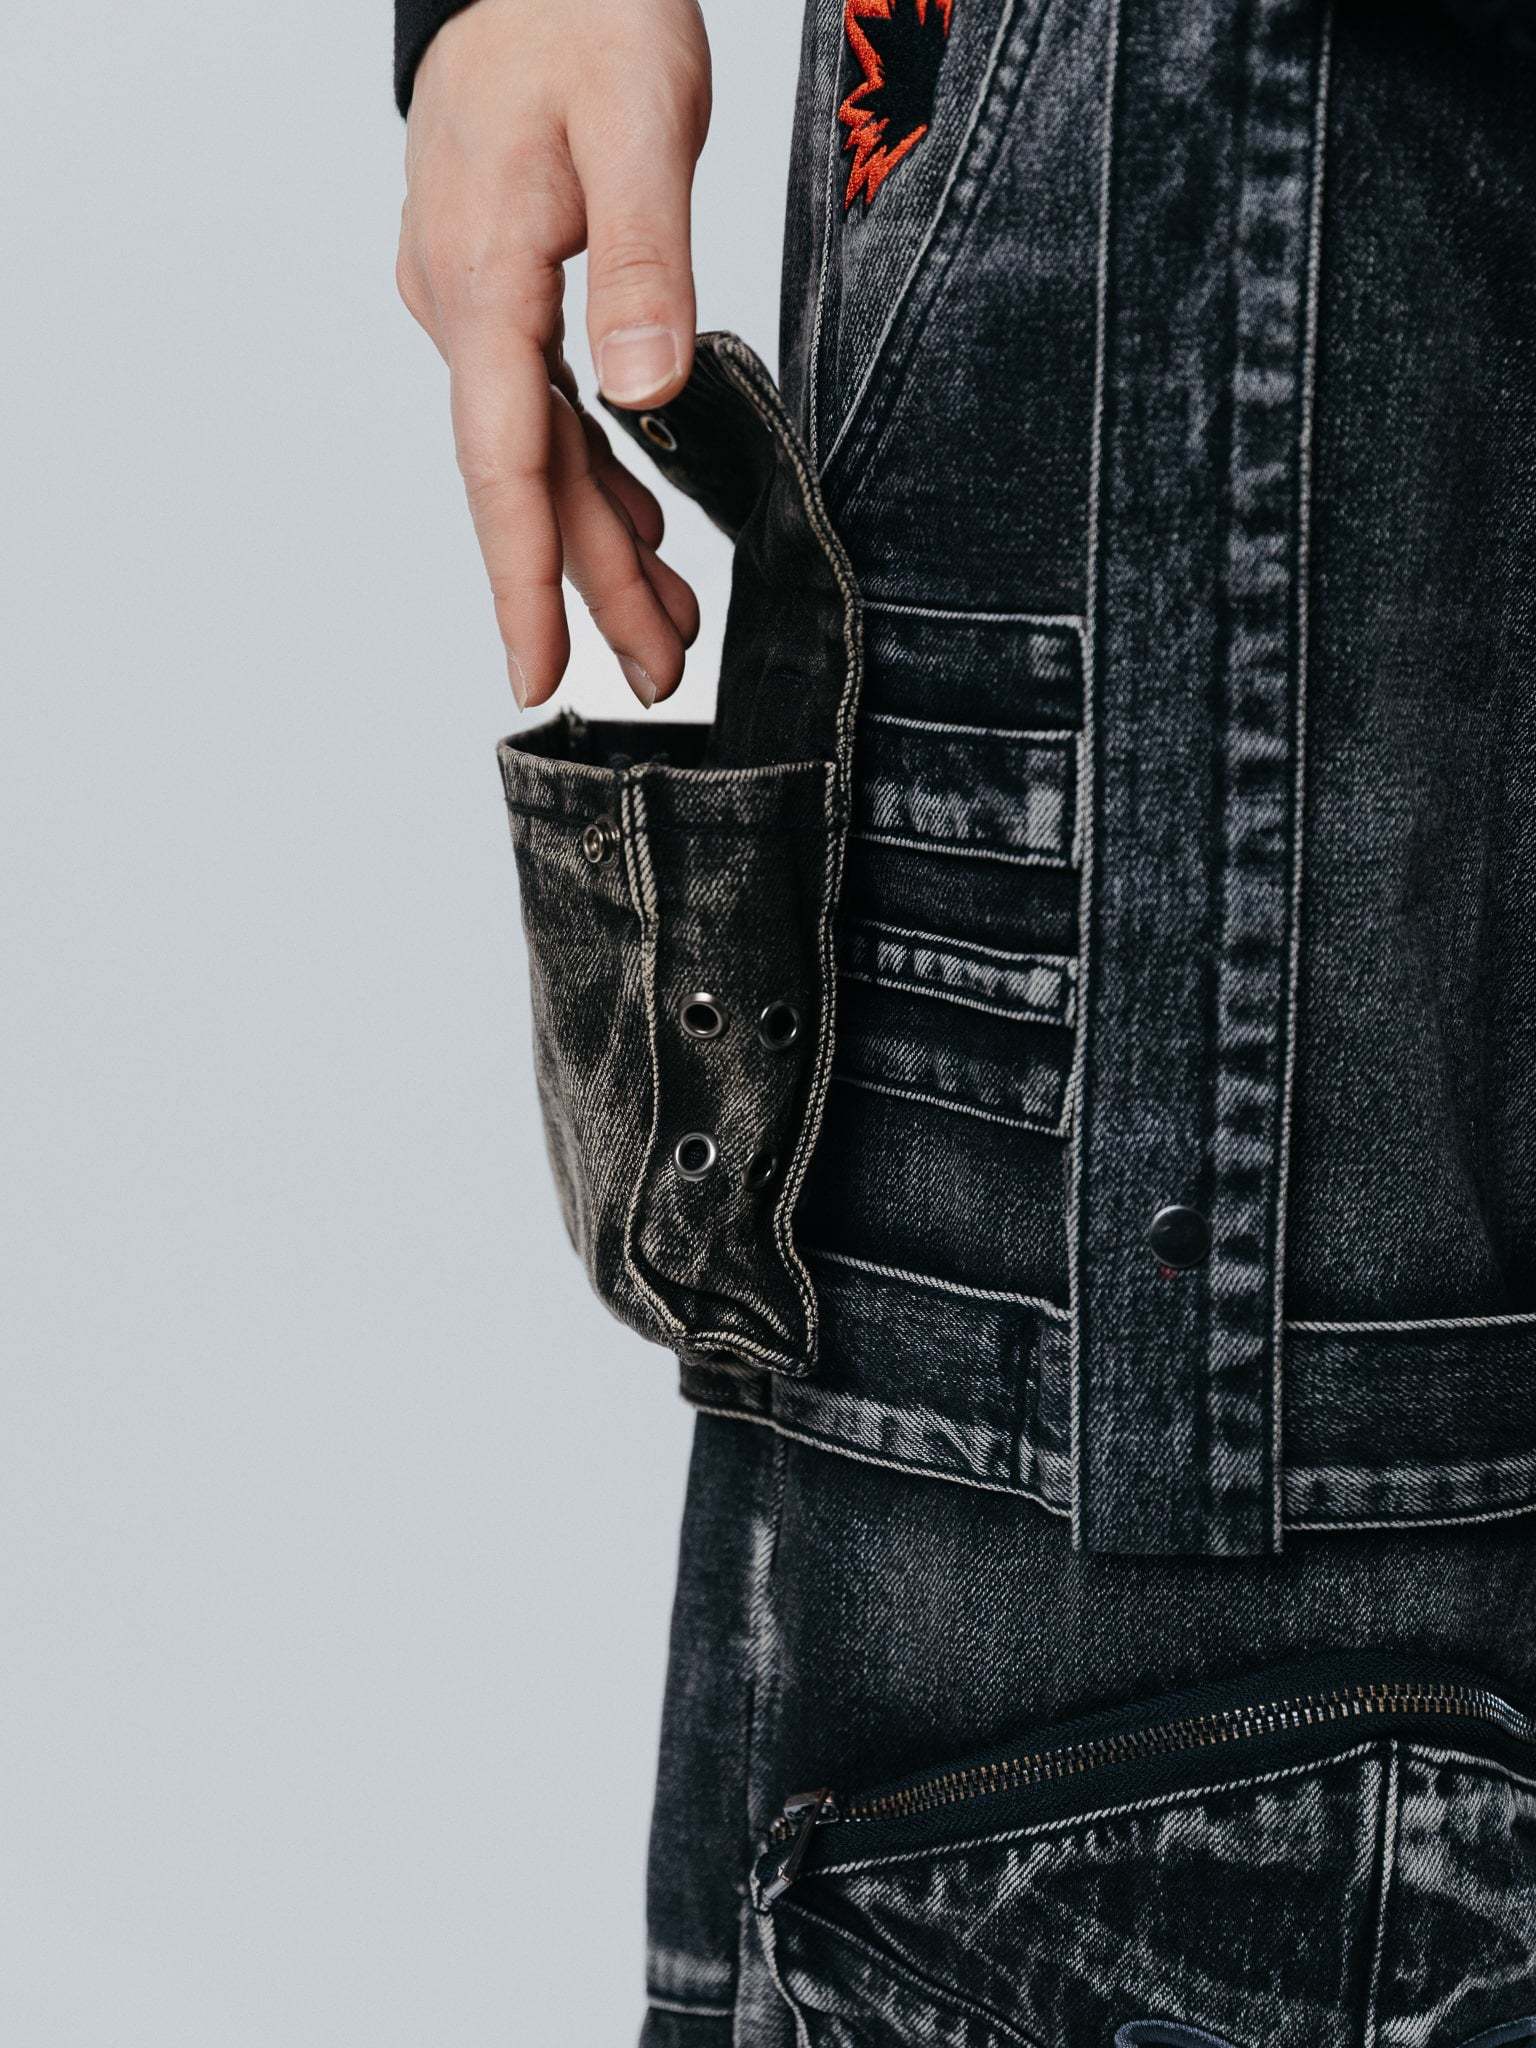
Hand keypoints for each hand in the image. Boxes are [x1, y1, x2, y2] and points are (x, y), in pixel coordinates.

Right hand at [397, 0, 711, 710]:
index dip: (526, 579)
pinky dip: (594, 476)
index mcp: (483, 278)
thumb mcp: (640, 122)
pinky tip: (640, 525)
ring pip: (537, 453)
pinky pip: (541, 410)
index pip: (502, 461)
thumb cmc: (587, 12)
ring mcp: (472, 302)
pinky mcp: (499, 291)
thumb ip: (645, 261)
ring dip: (601, 542)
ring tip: (666, 627)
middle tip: (660, 673)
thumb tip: (646, 396)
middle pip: (526, 479)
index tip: (538, 673)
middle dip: (592, 587)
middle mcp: (459, 305)